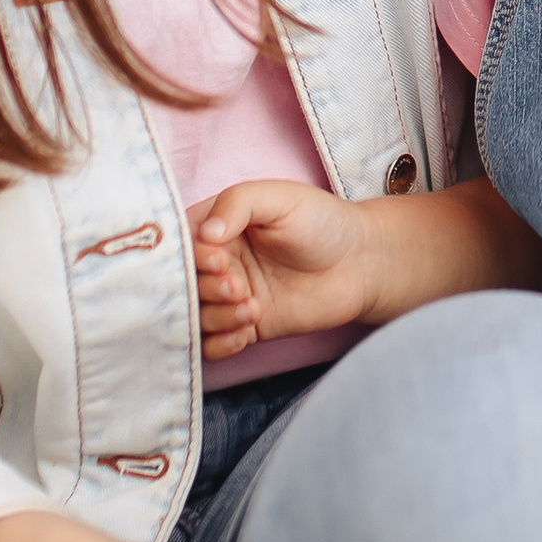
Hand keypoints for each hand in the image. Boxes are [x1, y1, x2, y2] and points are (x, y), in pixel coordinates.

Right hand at [190, 175, 374, 356]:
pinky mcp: (246, 326)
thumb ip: (237, 204)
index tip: (219, 259)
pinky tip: (246, 332)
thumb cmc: (322, 220)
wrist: (362, 262)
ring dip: (217, 317)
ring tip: (252, 308)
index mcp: (217, 226)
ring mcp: (230, 296)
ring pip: (197, 315)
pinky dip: (221, 343)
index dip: (191, 257)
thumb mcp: (279, 197)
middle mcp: (217, 262)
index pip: (179, 245)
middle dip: (206, 289)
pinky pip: (214, 344)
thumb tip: (205, 233)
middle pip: (184, 284)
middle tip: (238, 287)